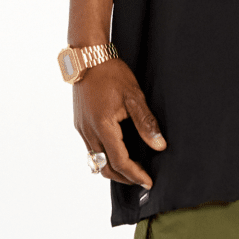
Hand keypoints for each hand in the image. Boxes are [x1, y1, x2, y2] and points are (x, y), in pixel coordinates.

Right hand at [74, 57, 166, 187]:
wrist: (88, 57)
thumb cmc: (112, 73)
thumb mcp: (134, 96)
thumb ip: (146, 123)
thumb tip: (159, 146)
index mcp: (103, 126)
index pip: (120, 161)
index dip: (135, 174)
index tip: (148, 181)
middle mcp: (88, 132)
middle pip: (105, 167)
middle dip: (124, 177)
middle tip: (141, 178)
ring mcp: (81, 129)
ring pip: (96, 161)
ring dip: (113, 168)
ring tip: (132, 168)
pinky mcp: (79, 124)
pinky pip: (91, 149)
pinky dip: (105, 156)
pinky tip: (117, 150)